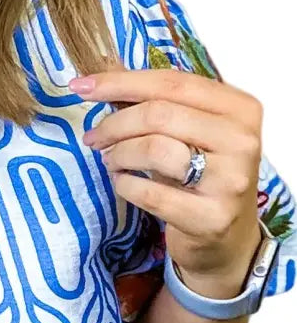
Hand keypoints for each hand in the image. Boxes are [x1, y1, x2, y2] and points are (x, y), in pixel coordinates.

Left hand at [72, 68, 263, 297]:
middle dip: (115, 124)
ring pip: (154, 149)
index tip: (82, 86)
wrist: (227, 240)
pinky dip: (126, 186)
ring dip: (119, 154)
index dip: (121, 82)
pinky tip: (122, 184)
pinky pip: (150, 193)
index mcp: (240, 108)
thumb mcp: (195, 135)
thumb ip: (163, 107)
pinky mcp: (210, 217)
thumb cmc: (203, 179)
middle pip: (159, 114)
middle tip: (93, 138)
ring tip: (110, 161)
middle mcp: (241, 140)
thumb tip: (104, 83)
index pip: (173, 83)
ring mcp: (229, 181)